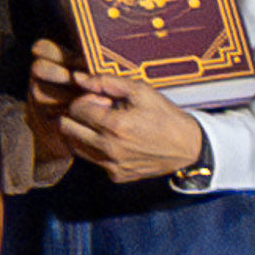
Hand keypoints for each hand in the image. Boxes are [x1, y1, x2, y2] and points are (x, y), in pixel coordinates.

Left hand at [28, 46, 208, 185]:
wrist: (187, 146)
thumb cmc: (164, 115)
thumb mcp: (141, 91)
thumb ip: (107, 81)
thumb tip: (78, 78)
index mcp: (115, 125)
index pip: (75, 109)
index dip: (85, 100)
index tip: (101, 100)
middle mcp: (110, 148)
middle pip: (67, 129)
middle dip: (75, 116)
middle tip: (96, 113)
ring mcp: (112, 165)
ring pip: (75, 147)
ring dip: (81, 133)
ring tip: (102, 126)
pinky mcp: (117, 176)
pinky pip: (92, 160)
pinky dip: (95, 149)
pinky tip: (113, 141)